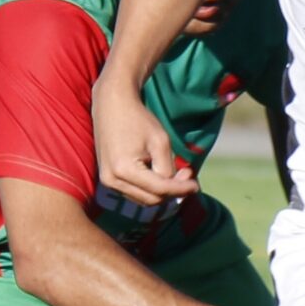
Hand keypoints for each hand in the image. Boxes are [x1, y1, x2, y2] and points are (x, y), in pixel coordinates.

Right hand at [94, 79, 196, 204]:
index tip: (197, 185)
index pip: (159, 189)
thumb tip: (178, 187)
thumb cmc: (138, 120)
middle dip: (173, 191)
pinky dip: (150, 189)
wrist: (112, 106)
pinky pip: (134, 193)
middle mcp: (112, 180)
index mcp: (124, 170)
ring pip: (143, 199)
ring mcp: (108, 181)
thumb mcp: (160, 142)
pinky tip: (160, 175)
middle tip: (187, 175)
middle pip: (151, 199)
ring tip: (176, 175)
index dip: (181, 189)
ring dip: (162, 192)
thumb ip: (169, 168)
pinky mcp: (108, 179)